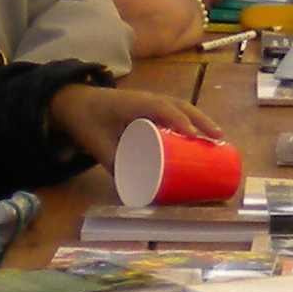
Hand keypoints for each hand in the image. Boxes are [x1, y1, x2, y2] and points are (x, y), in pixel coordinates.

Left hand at [49, 81, 226, 164]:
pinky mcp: (150, 107)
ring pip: (180, 106)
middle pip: (179, 106)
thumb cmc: (86, 121)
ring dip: (200, 119)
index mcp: (132, 103)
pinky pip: (175, 109)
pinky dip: (191, 119)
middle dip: (201, 121)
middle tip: (218, 139)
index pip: (161, 108)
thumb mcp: (96, 144)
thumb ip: (114, 164)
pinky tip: (203, 132)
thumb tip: (134, 192)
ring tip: (218, 138)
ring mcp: (149, 101)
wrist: (74, 102)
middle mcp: (146, 99)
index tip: (193, 135)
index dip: (178, 119)